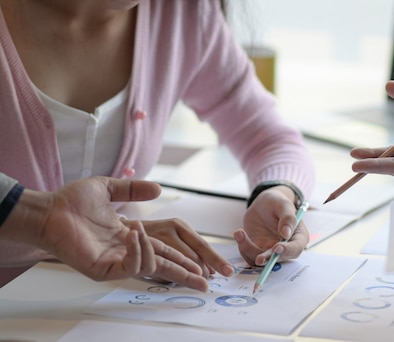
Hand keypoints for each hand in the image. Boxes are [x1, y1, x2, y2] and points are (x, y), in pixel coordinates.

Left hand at [0, 176, 209, 290]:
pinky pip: (132, 266)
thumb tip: (159, 188)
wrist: (48, 210)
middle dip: (189, 273)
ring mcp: (117, 262)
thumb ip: (133, 189)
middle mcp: (129, 252)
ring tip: (139, 229)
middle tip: (210, 281)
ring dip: (158, 252)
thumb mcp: (109, 188)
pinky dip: (139, 251)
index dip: (187, 255)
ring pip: (152, 266)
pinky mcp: (105, 269)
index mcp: (133, 237)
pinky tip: (133, 233)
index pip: (168, 249)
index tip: (206, 262)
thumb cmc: (72, 201)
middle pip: (167, 265)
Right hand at [139, 218, 233, 277]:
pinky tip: (171, 277)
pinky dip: (168, 275)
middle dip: (203, 272)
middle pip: (194, 256)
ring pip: (179, 262)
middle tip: (207, 283)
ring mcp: (157, 237)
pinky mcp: (143, 247)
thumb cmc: (149, 237)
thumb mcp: (171, 239)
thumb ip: (189, 252)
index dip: (217, 260)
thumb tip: (210, 272)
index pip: (203, 245)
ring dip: (187, 275)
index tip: (229, 272)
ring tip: (197, 282)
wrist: (120, 231)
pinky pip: (161, 268)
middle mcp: (171, 228)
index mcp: (180, 226)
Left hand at [233, 186, 308, 265]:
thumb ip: (288, 218)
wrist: (263, 204)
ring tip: (240, 232)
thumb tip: (286, 234)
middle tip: (259, 259)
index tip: (277, 247)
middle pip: (278, 259)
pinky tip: (239, 233)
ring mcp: (271, 250)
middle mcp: (285, 247)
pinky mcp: (257, 250)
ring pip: (262, 260)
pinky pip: (249, 256)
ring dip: (249, 250)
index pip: (296, 248)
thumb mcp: (283, 205)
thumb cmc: (277, 203)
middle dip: (268, 258)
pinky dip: (242, 247)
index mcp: (298, 237)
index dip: (287, 251)